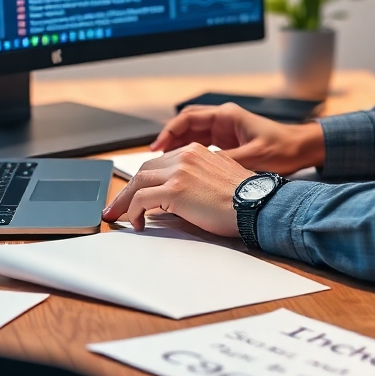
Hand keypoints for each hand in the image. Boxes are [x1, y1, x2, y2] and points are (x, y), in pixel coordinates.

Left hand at [102, 142, 249, 234]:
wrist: (257, 204)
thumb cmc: (245, 199)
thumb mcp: (218, 179)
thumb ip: (197, 179)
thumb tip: (178, 196)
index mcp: (195, 151)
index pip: (159, 164)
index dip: (143, 181)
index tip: (133, 195)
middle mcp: (185, 156)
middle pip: (144, 171)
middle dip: (127, 191)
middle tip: (117, 207)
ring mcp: (179, 171)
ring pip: (138, 183)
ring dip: (124, 202)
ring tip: (118, 217)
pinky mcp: (175, 189)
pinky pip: (142, 199)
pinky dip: (134, 212)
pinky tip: (137, 224)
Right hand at [151, 103, 325, 175]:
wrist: (302, 149)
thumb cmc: (283, 149)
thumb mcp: (253, 158)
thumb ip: (225, 162)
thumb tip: (200, 172)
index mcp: (227, 116)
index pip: (188, 119)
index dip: (168, 133)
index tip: (156, 149)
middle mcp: (223, 119)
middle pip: (186, 124)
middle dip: (168, 139)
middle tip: (152, 157)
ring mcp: (226, 130)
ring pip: (192, 134)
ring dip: (177, 147)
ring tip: (161, 164)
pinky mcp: (229, 142)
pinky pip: (202, 144)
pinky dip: (189, 153)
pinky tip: (182, 168)